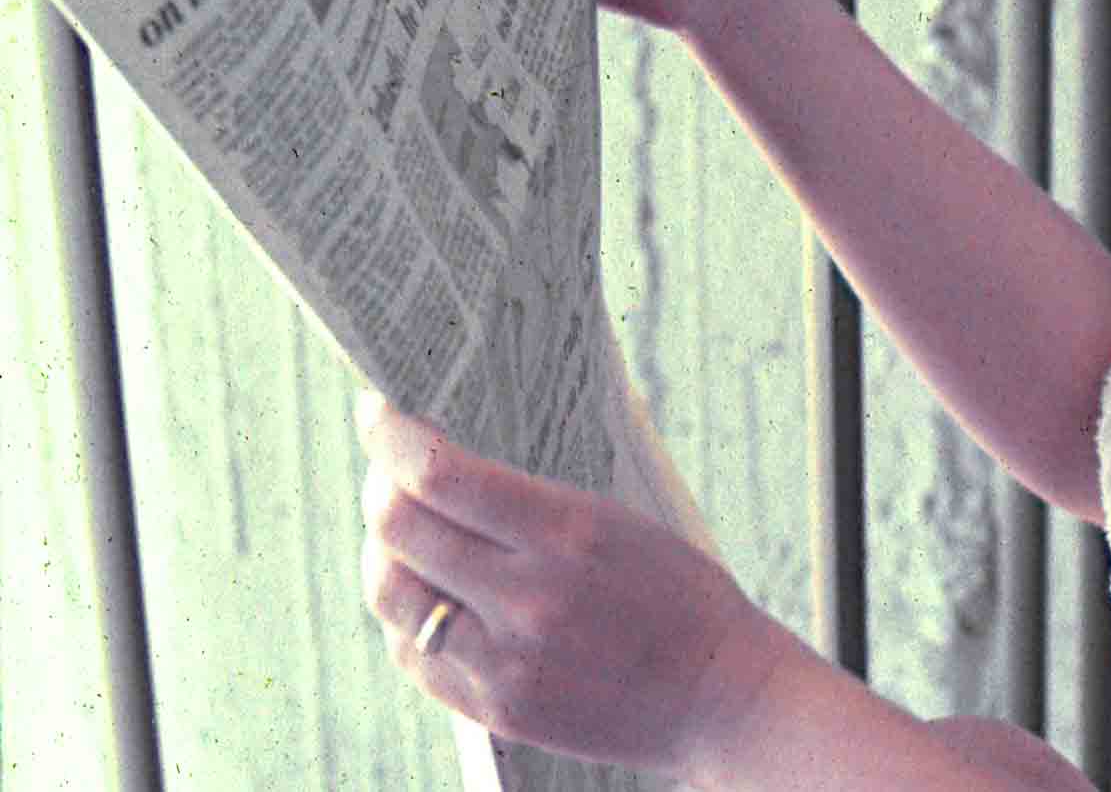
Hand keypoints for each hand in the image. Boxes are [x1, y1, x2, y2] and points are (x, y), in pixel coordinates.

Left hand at [355, 391, 775, 774]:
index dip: (391, 436)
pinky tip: (428, 595)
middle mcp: (528, 598)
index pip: (441, 475)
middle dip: (381, 488)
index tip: (378, 413)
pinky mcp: (495, 709)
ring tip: (402, 536)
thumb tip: (439, 468)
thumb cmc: (678, 593)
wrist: (719, 693)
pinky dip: (407, 615)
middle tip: (388, 472)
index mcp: (568, 534)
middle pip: (399, 531)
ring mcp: (505, 662)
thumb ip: (526, 502)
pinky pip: (414, 653)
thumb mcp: (618, 521)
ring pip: (392, 595)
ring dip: (383, 553)